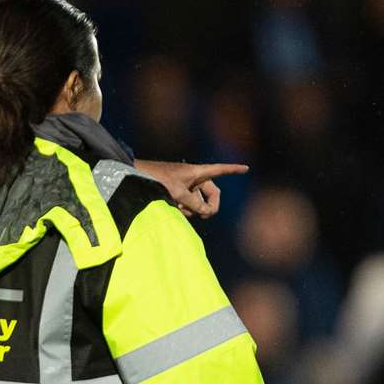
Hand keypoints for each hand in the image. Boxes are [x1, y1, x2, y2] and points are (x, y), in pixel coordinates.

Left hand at [134, 159, 248, 218]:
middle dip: (210, 205)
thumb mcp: (178, 193)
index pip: (220, 170)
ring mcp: (186, 185)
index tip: (246, 168)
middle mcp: (194, 178)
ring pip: (198, 201)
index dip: (233, 170)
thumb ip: (194, 204)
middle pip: (212, 193)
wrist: (137, 177)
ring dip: (193, 208)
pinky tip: (174, 209)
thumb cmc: (157, 179)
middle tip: (206, 216)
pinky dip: (184, 208)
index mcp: (198, 172)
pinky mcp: (177, 192)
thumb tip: (207, 212)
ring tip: (180, 208)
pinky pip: (188, 203)